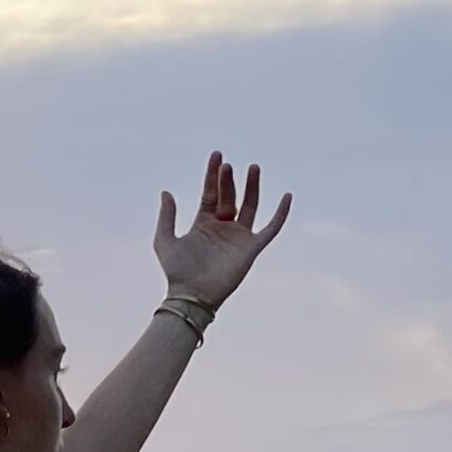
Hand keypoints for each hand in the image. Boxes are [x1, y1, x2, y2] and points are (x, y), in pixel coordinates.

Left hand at [153, 149, 290, 311]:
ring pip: (250, 206)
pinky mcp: (251, 249)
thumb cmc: (177, 272)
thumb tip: (166, 192)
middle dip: (228, 180)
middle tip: (226, 166)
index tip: (216, 155)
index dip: (212, 175)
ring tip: (253, 167)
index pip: (211, 193)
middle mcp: (223, 228)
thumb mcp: (164, 240)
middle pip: (229, 196)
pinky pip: (271, 228)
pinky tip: (287, 196)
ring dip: (252, 187)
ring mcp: (238, 237)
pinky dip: (280, 214)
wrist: (191, 295)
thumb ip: (167, 216)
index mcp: (204, 224)